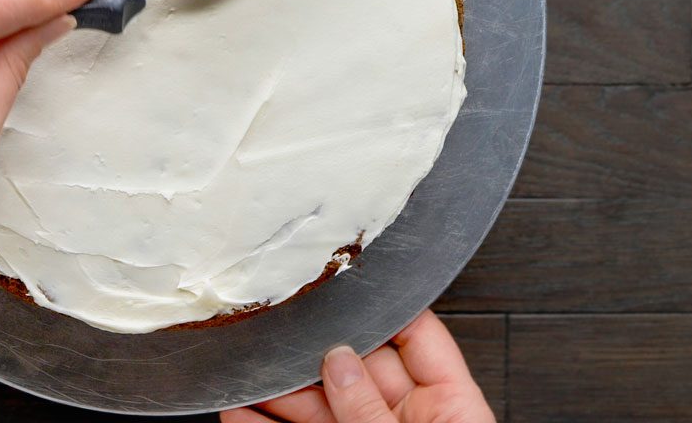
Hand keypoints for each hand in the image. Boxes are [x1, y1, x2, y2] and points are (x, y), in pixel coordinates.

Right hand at [221, 310, 493, 422]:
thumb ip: (370, 410)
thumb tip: (337, 360)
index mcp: (451, 410)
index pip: (416, 339)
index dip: (381, 307)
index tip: (342, 281)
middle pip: (355, 367)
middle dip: (312, 348)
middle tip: (277, 330)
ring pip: (318, 406)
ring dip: (278, 389)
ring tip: (246, 370)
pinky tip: (240, 413)